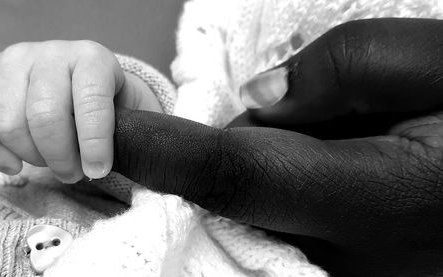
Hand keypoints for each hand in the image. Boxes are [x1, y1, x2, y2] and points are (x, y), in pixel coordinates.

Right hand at [0, 40, 161, 182]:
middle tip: (72, 172)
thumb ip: (115, 134)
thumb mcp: (120, 113)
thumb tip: (96, 168)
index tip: (97, 170)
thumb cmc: (100, 107)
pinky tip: (12, 165)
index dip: (94, 143)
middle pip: (44, 117)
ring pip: (6, 122)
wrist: (75, 82)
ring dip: (29, 156)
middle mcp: (50, 53)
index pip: (91, 101)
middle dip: (60, 157)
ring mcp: (12, 61)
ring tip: (47, 163)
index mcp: (91, 58)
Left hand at [112, 19, 442, 275]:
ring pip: (260, 216)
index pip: (240, 174)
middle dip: (215, 156)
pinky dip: (279, 192)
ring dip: (256, 171)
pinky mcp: (351, 272)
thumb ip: (342, 69)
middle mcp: (354, 255)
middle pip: (239, 202)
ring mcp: (352, 274)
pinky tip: (321, 161)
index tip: (114, 133)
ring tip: (324, 137)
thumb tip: (263, 96)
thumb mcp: (441, 59)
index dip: (167, 153)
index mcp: (379, 197)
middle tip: (260, 115)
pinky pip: (285, 229)